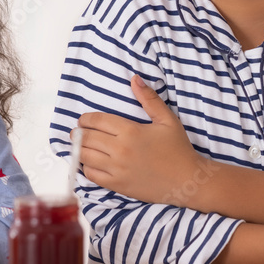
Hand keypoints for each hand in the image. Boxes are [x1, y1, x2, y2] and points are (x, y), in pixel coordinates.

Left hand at [76, 75, 208, 203]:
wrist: (187, 181)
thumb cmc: (178, 149)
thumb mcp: (167, 120)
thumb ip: (149, 99)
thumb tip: (134, 79)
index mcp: (130, 131)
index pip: (97, 121)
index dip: (86, 119)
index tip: (83, 120)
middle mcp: (120, 150)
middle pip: (87, 138)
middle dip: (78, 133)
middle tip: (76, 132)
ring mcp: (117, 169)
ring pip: (85, 156)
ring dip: (79, 149)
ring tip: (79, 145)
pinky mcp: (117, 184)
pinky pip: (92, 175)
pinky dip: (87, 167)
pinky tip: (89, 162)